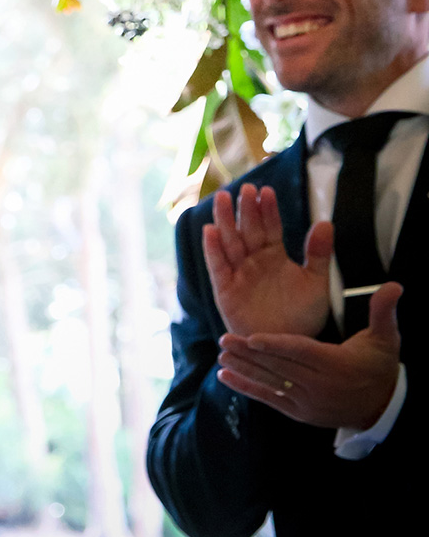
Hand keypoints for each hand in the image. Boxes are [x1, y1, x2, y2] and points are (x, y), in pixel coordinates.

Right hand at [203, 184, 332, 338]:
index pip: (270, 227)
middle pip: (247, 230)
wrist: (286, 347)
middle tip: (246, 189)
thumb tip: (326, 222)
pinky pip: (217, 266)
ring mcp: (238, 273)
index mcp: (274, 255)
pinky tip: (210, 231)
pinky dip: (213, 249)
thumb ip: (319, 254)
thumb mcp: (317, 283)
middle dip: (246, 210)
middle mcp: (253, 260)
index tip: (267, 191)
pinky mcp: (225, 289)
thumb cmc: (302, 316)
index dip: (268, 210)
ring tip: (223, 199)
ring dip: (225, 220)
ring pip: (229, 242)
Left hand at [217, 283, 403, 429]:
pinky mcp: (300, 413)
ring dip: (244, 370)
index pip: (301, 352)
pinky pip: (270, 399)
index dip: (275, 345)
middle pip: (280, 367)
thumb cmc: (379, 367)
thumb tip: (394, 285)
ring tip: (221, 355)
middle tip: (223, 339)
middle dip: (250, 354)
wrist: (382, 408)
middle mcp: (320, 386)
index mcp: (336, 364)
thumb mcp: (385, 339)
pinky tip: (226, 377)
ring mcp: (308, 402)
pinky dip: (248, 389)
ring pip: (271, 383)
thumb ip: (383, 311)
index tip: (251, 337)